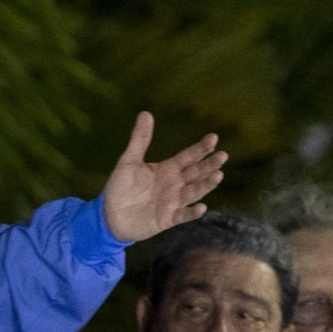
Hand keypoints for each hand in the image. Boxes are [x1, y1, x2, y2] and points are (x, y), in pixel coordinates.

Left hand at [103, 111, 227, 241]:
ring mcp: (173, 202)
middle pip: (196, 173)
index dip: (201, 148)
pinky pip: (182, 215)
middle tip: (222, 156)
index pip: (188, 157)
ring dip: (206, 185)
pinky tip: (201, 207)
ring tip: (218, 175)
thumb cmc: (121, 187)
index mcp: (168, 169)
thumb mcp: (129, 161)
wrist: (110, 214)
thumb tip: (146, 113)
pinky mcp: (167, 218)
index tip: (214, 138)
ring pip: (194, 192)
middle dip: (209, 165)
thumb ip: (140, 140)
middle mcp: (175, 184)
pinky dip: (191, 212)